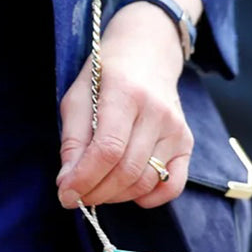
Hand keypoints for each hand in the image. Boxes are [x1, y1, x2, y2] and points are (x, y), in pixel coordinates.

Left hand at [56, 1, 193, 210]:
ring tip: (97, 188)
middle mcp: (156, 111)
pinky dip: (150, 198)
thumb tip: (67, 183)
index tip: (65, 194)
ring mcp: (176, 128)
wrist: (146, 54)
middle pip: (127, 170)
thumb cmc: (105, 75)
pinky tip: (129, 191)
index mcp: (124, 92)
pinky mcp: (187, 141)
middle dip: (96, 191)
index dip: (84, 178)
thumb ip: (72, 140)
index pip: (107, 149)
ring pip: (146, 181)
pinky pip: (173, 185)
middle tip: (77, 196)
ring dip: (116, 195)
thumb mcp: (77, 96)